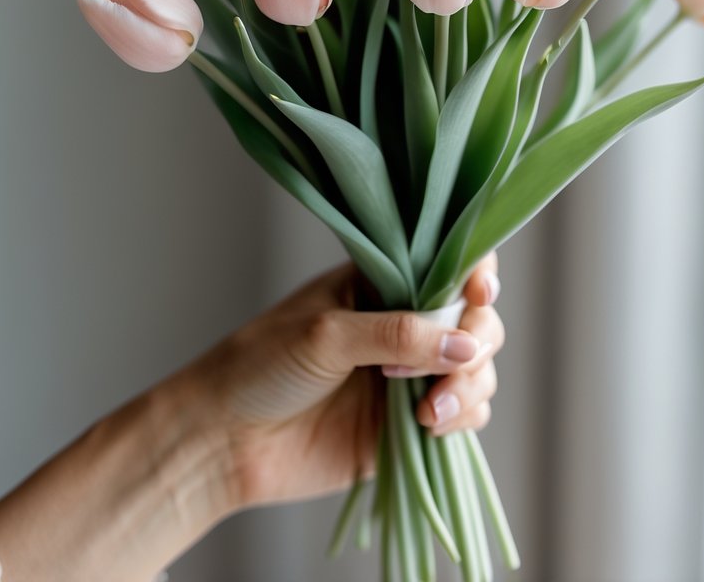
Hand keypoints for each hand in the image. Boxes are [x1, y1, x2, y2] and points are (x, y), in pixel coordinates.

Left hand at [195, 254, 503, 507]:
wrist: (224, 441)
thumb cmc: (260, 366)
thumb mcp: (326, 335)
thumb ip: (397, 335)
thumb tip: (465, 343)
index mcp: (380, 281)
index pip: (448, 261)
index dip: (477, 271)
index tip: (480, 293)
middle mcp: (404, 322)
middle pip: (476, 316)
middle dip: (477, 338)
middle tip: (449, 364)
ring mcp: (411, 374)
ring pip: (478, 367)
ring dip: (471, 385)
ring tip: (428, 411)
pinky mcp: (411, 424)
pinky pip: (465, 414)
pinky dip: (463, 418)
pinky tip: (427, 426)